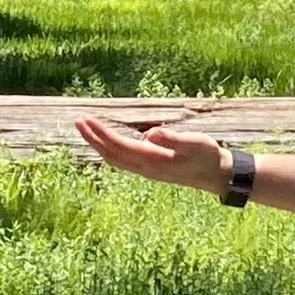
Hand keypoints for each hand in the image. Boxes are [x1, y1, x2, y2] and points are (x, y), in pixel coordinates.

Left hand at [75, 112, 221, 190]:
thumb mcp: (193, 143)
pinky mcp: (151, 169)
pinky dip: (110, 151)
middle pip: (111, 154)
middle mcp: (145, 168)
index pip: (119, 146)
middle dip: (93, 138)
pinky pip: (123, 161)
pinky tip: (108, 144)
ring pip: (115, 159)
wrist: (217, 175)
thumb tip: (151, 134)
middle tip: (78, 122)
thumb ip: (173, 139)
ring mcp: (147, 171)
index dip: (101, 133)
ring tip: (87, 130)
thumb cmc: (207, 156)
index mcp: (152, 160)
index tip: (87, 119)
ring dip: (99, 145)